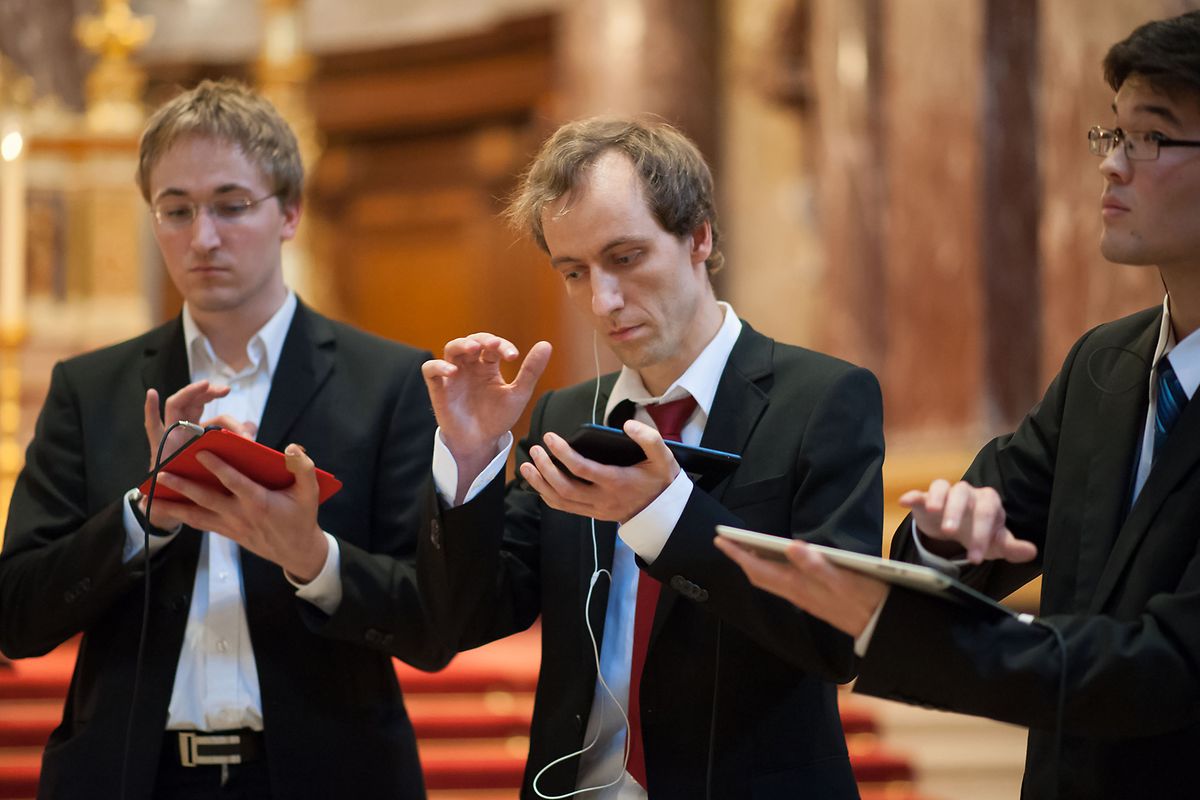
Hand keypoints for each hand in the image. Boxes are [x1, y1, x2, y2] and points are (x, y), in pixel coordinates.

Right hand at [142, 383, 240, 528]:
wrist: (180, 504)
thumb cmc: (202, 481)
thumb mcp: (223, 461)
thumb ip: (235, 444)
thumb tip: (252, 431)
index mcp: (201, 433)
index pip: (219, 420)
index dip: (234, 424)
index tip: (248, 434)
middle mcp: (184, 430)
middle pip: (195, 403)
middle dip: (209, 393)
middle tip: (225, 390)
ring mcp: (169, 434)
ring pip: (177, 405)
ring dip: (190, 392)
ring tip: (206, 385)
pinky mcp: (158, 444)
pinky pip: (152, 425)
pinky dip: (149, 409)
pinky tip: (152, 393)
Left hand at [152, 443, 327, 581]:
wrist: (296, 551)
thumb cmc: (302, 517)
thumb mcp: (311, 491)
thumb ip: (303, 468)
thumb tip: (292, 448)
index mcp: (259, 501)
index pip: (234, 482)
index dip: (217, 467)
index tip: (200, 452)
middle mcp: (240, 514)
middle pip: (206, 498)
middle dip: (183, 485)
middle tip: (161, 472)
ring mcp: (230, 525)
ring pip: (196, 514)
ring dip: (172, 505)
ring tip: (149, 497)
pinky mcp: (225, 532)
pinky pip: (199, 523)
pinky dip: (180, 516)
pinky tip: (165, 509)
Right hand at [422, 333, 551, 482]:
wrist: (480, 443)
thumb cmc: (498, 418)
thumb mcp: (518, 394)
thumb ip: (531, 370)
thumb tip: (546, 344)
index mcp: (488, 366)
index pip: (492, 346)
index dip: (502, 345)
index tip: (513, 356)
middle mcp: (470, 367)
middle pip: (471, 341)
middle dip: (482, 339)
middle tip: (494, 345)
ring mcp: (453, 375)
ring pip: (451, 349)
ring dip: (462, 345)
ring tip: (474, 349)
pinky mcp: (439, 388)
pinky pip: (430, 369)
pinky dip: (439, 366)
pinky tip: (453, 371)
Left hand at [519, 419, 678, 522]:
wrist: (663, 511)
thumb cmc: (660, 480)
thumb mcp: (663, 457)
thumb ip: (649, 438)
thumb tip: (627, 425)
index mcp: (616, 482)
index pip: (582, 469)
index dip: (562, 453)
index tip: (550, 437)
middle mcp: (602, 498)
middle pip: (564, 487)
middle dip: (545, 469)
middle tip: (535, 450)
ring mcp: (595, 508)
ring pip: (559, 500)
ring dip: (539, 484)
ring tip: (526, 466)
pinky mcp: (591, 513)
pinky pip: (564, 507)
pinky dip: (547, 496)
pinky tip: (538, 482)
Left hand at [715, 537, 886, 638]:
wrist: (883, 627)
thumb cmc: (866, 599)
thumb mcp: (844, 579)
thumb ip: (817, 564)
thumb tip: (792, 547)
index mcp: (799, 586)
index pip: (759, 569)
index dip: (738, 554)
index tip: (720, 539)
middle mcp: (797, 594)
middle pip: (759, 575)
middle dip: (741, 557)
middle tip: (726, 541)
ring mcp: (805, 598)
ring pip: (771, 580)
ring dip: (756, 563)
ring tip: (747, 548)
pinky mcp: (815, 600)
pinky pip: (784, 583)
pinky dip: (773, 569)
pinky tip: (779, 562)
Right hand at [899, 479, 1036, 563]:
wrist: (961, 529)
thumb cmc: (981, 532)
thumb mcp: (996, 542)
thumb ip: (1012, 547)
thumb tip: (1031, 551)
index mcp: (989, 501)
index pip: (987, 513)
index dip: (981, 534)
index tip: (975, 558)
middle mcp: (968, 493)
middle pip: (963, 494)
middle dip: (957, 512)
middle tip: (951, 532)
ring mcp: (946, 493)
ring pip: (942, 487)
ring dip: (937, 498)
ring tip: (933, 511)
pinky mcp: (927, 498)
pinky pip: (920, 492)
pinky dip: (913, 495)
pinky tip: (905, 501)